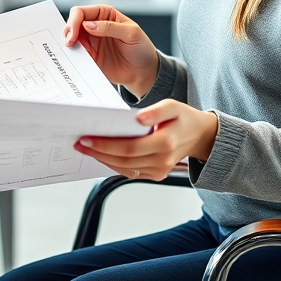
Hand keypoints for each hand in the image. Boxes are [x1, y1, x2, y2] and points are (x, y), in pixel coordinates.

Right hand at [64, 4, 158, 98]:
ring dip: (68, 44)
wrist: (144, 72)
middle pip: (73, 23)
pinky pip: (77, 54)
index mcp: (104, 14)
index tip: (73, 34)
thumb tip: (88, 25)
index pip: (82, 12)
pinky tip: (74, 59)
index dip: (75, 21)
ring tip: (70, 51)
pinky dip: (73, 56)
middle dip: (68, 31)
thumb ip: (109, 27)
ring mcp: (91, 41)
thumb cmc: (141, 48)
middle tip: (68, 43)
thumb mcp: (131, 34)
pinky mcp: (90, 56)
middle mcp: (95, 26)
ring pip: (72, 38)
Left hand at [73, 99, 218, 180]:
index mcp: (165, 143)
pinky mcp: (156, 174)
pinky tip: (103, 155)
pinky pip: (131, 172)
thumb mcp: (173, 106)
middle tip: (79, 143)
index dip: (106, 145)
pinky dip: (114, 164)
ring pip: (125, 168)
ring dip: (103, 159)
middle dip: (98, 152)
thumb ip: (156, 111)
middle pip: (123, 160)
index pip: (129, 148)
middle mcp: (161, 161)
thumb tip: (139, 117)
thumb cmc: (184, 118)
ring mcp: (159, 170)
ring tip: (86, 149)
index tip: (87, 139)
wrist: (200, 136)